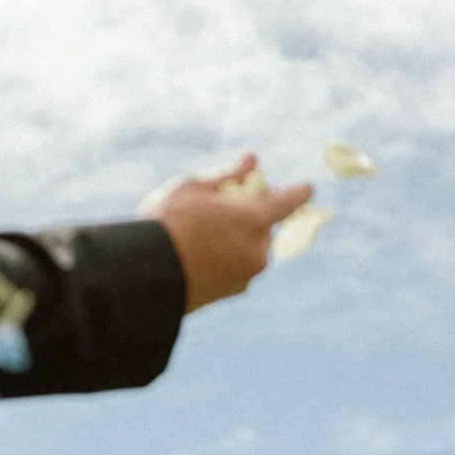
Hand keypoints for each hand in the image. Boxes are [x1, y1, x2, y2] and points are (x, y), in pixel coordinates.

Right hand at [147, 155, 313, 311]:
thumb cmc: (167, 225)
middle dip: (252, 214)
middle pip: (264, 225)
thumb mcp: (193, 188)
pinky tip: (200, 252)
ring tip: (202, 231)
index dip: (297, 193)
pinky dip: (228, 257)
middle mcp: (257, 250)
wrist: (146, 277)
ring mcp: (247, 274)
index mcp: (252, 221)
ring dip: (238, 237)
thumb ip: (228, 176)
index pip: (285, 203)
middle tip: (223, 205)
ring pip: (251, 247)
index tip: (308, 188)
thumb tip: (251, 162)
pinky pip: (239, 266)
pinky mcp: (234, 291)